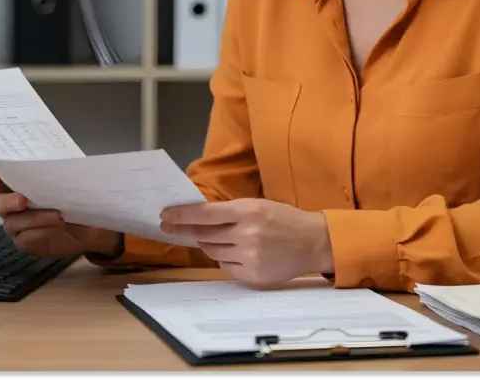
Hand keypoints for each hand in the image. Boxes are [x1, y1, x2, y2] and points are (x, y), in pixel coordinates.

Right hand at [0, 168, 121, 257]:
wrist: (88, 225)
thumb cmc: (72, 197)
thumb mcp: (65, 181)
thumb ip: (53, 173)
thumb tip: (55, 165)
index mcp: (14, 184)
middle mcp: (10, 204)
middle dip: (7, 202)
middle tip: (22, 200)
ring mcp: (16, 225)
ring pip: (13, 223)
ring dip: (34, 218)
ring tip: (57, 216)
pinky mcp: (25, 241)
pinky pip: (25, 238)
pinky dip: (41, 232)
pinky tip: (55, 227)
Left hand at [159, 198, 333, 284]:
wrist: (313, 242)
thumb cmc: (285, 219)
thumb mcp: (259, 205)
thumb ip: (231, 212)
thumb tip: (197, 217)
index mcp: (249, 211)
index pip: (205, 214)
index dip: (182, 215)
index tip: (165, 215)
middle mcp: (247, 233)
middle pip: (204, 235)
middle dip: (186, 230)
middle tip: (171, 227)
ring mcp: (250, 256)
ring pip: (212, 251)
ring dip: (207, 244)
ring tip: (215, 238)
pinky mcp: (253, 274)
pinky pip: (225, 266)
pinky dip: (224, 258)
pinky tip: (234, 252)